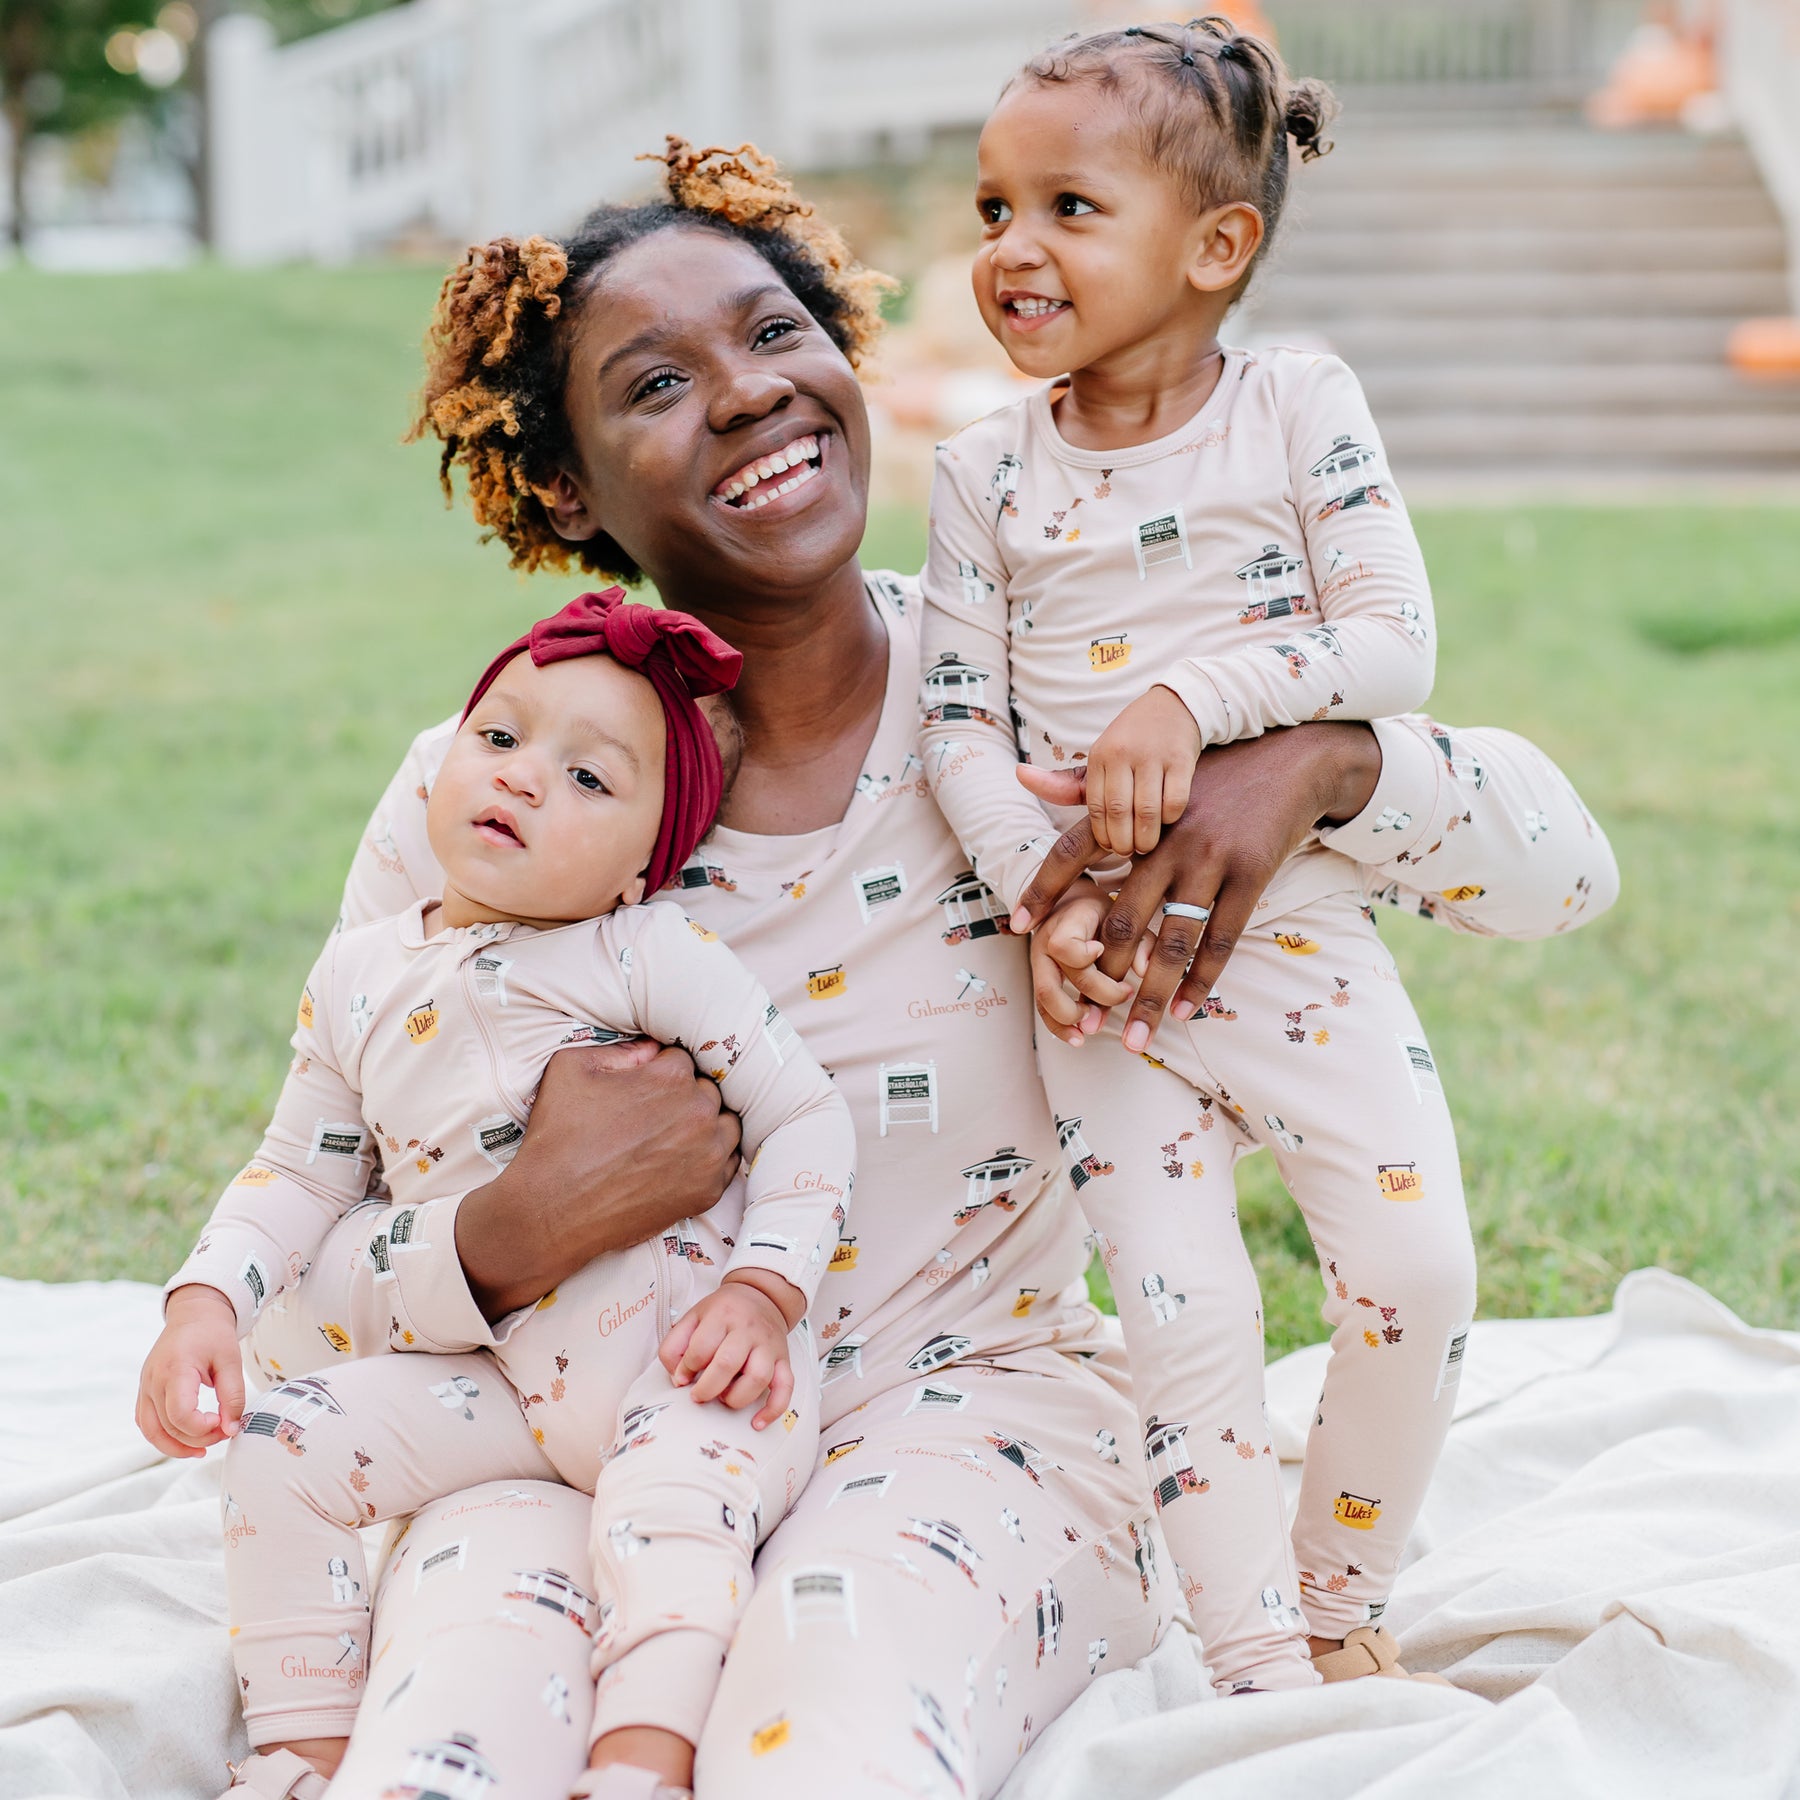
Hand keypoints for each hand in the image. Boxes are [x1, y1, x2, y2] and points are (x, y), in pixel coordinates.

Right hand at [136, 1284, 243, 1458]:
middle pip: (167, 1427)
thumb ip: (233, 1396)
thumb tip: (231, 1429)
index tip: (223, 1422)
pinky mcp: (144, 1392)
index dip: (202, 1428)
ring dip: (176, 1447)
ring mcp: (144, 1387)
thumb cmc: (213, 1335)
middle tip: (223, 1432)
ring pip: (151, 1432)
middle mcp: (153, 1381)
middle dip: (197, 1438)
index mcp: (175, 1369)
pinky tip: (185, 1440)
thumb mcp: (231, 1360)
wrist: (194, 1315)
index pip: (179, 1414)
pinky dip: (163, 1437)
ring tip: (203, 1449)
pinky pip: (147, 1423)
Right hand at [456, 1041, 742, 1321]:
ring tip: (671, 1136)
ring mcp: (708, 1154)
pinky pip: (728, 1162)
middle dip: (684, 1096)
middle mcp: (698, 1112)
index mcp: (670, 1077)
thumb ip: (616, 1049)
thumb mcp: (570, 1069)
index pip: (682, 1058)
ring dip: (705, 1125)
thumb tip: (650, 1049)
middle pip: (708, 1089)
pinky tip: (682, 1160)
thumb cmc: (557, 1138)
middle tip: (653, 1115)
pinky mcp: (708, 1190)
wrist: (553, 1209)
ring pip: (725, 1123)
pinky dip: (711, 1158)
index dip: (661, 1070)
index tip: (643, 1087)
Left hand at [658, 1271, 800, 1430]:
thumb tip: (678, 1378)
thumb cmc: (724, 1311)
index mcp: (722, 1316)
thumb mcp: (692, 1317)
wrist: (761, 1296)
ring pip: (758, 1378)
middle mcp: (748, 1330)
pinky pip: (785, 1388)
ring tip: (724, 1398)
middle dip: (708, 1388)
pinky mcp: (784, 1360)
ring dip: (736, 1397)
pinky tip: (757, 1422)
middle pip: (728, 1364)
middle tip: (698, 1395)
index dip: (686, 1369)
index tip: (682, 1377)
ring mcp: (768, 1346)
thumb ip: (675, 1345)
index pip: (700, 1348)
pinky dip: (773, 1409)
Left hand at [1012, 723, 1382, 1051]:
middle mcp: (1167, 839)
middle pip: (1122, 918)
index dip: (1044, 890)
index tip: (1020, 930)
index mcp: (1135, 814)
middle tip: (1084, 1016)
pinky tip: (1185, 1010)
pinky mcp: (1250, 875)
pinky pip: (1221, 939)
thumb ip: (1083, 784)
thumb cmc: (1207, 772)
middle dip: (1098, 972)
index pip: (1073, 851)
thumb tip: (1023, 777)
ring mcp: (1210, 859)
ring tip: (1133, 1037)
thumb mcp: (1148, 773)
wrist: (1288, 759)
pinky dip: (1201, 980)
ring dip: (1151, 996)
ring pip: (1171, 941)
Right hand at [1029, 877, 1132, 1046]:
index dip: (1083, 956)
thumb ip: (1141, 941)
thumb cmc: (1102, 912)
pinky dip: (1059, 1027)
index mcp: (1068, 921)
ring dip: (1070, 1017)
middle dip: (1095, 995)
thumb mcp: (1126, 917)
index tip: (1102, 953)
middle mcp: (1046, 940)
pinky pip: (1042, 1008)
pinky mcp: (1040, 978)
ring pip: (1045, 996)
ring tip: (1095, 1023)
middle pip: (1059, 976)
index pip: (1064, 944)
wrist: (1072, 903)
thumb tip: (1144, 970)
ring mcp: (1039, 961)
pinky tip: (1077, 1037)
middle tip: (1122, 995)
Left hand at [1079, 686, 1201, 858]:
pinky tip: (1167, 821)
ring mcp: (1154, 755)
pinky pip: (1175, 801)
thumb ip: (1066, 783)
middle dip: (1123, 840)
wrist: (1174, 706)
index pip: (1095, 806)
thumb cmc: (1131, 743)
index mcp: (1100, 755)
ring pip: (1148, 810)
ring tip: (1147, 844)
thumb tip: (1019, 774)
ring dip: (1147, 836)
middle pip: (1119, 811)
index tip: (1111, 847)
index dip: (1103, 834)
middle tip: (1129, 852)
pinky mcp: (1182, 758)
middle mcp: (1124, 753)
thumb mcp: (1099, 760)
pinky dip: (1170, 818)